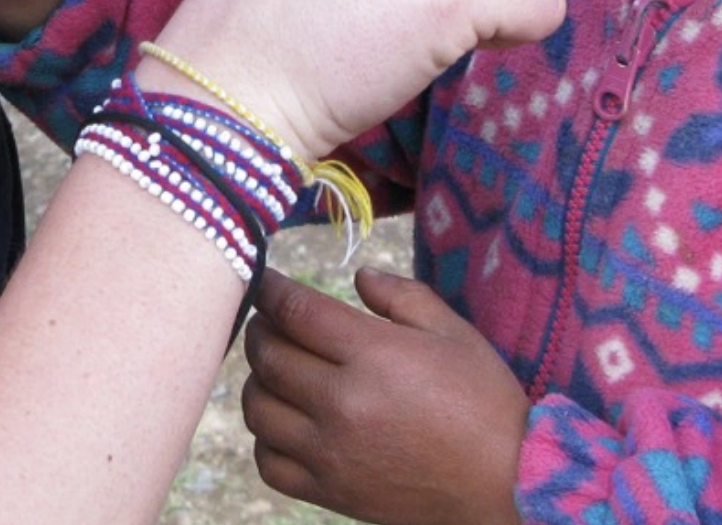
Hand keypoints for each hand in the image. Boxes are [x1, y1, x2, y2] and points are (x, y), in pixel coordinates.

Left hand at [241, 267, 527, 524]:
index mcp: (373, 356)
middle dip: (260, 328)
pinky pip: (269, 462)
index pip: (295, 310)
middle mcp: (343, 403)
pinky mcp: (332, 493)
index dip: (270, 289)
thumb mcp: (454, 333)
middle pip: (268, 355)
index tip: (266, 281)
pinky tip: (284, 422)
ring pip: (258, 408)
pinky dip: (264, 438)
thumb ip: (402, 295)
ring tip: (275, 369)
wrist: (512, 488)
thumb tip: (358, 276)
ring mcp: (332, 452)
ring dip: (257, 380)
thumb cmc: (486, 404)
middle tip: (268, 320)